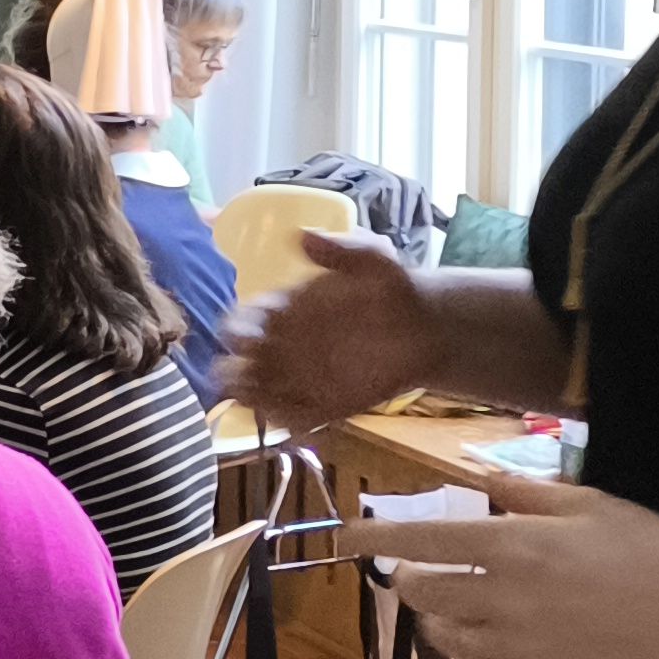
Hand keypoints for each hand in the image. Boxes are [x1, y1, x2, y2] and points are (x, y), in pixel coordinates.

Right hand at [222, 230, 440, 433]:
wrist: (428, 327)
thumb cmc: (392, 288)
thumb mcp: (371, 259)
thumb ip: (339, 248)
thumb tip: (301, 236)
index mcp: (278, 311)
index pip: (236, 324)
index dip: (234, 331)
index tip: (248, 336)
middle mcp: (280, 346)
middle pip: (233, 365)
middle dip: (230, 372)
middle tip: (248, 376)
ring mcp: (299, 378)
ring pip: (253, 396)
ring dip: (250, 400)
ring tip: (268, 400)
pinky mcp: (322, 405)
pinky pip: (289, 420)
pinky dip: (284, 421)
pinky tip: (298, 418)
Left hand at [347, 468, 658, 658]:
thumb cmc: (646, 545)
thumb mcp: (586, 503)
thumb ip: (524, 496)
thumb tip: (481, 481)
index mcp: (513, 546)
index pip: (423, 540)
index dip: (377, 537)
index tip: (348, 535)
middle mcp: (506, 597)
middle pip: (423, 594)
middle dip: (409, 579)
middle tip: (417, 570)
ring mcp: (522, 643)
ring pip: (445, 639)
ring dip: (436, 622)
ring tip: (448, 607)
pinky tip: (478, 646)